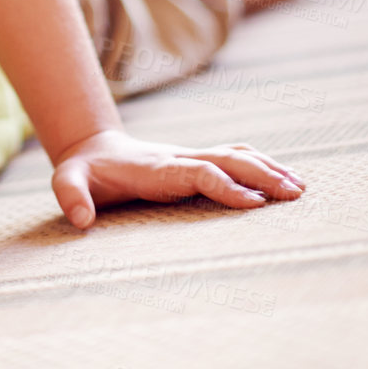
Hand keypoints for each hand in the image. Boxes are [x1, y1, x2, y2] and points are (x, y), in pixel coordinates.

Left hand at [49, 129, 306, 229]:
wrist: (91, 148)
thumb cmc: (84, 172)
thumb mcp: (67, 181)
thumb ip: (70, 197)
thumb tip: (81, 220)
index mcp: (156, 167)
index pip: (199, 172)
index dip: (226, 185)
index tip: (254, 203)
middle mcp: (179, 158)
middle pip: (227, 159)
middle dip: (261, 174)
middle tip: (294, 193)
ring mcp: (189, 157)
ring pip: (235, 155)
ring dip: (267, 168)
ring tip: (300, 187)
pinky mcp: (195, 161)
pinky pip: (233, 158)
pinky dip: (260, 165)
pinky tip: (281, 178)